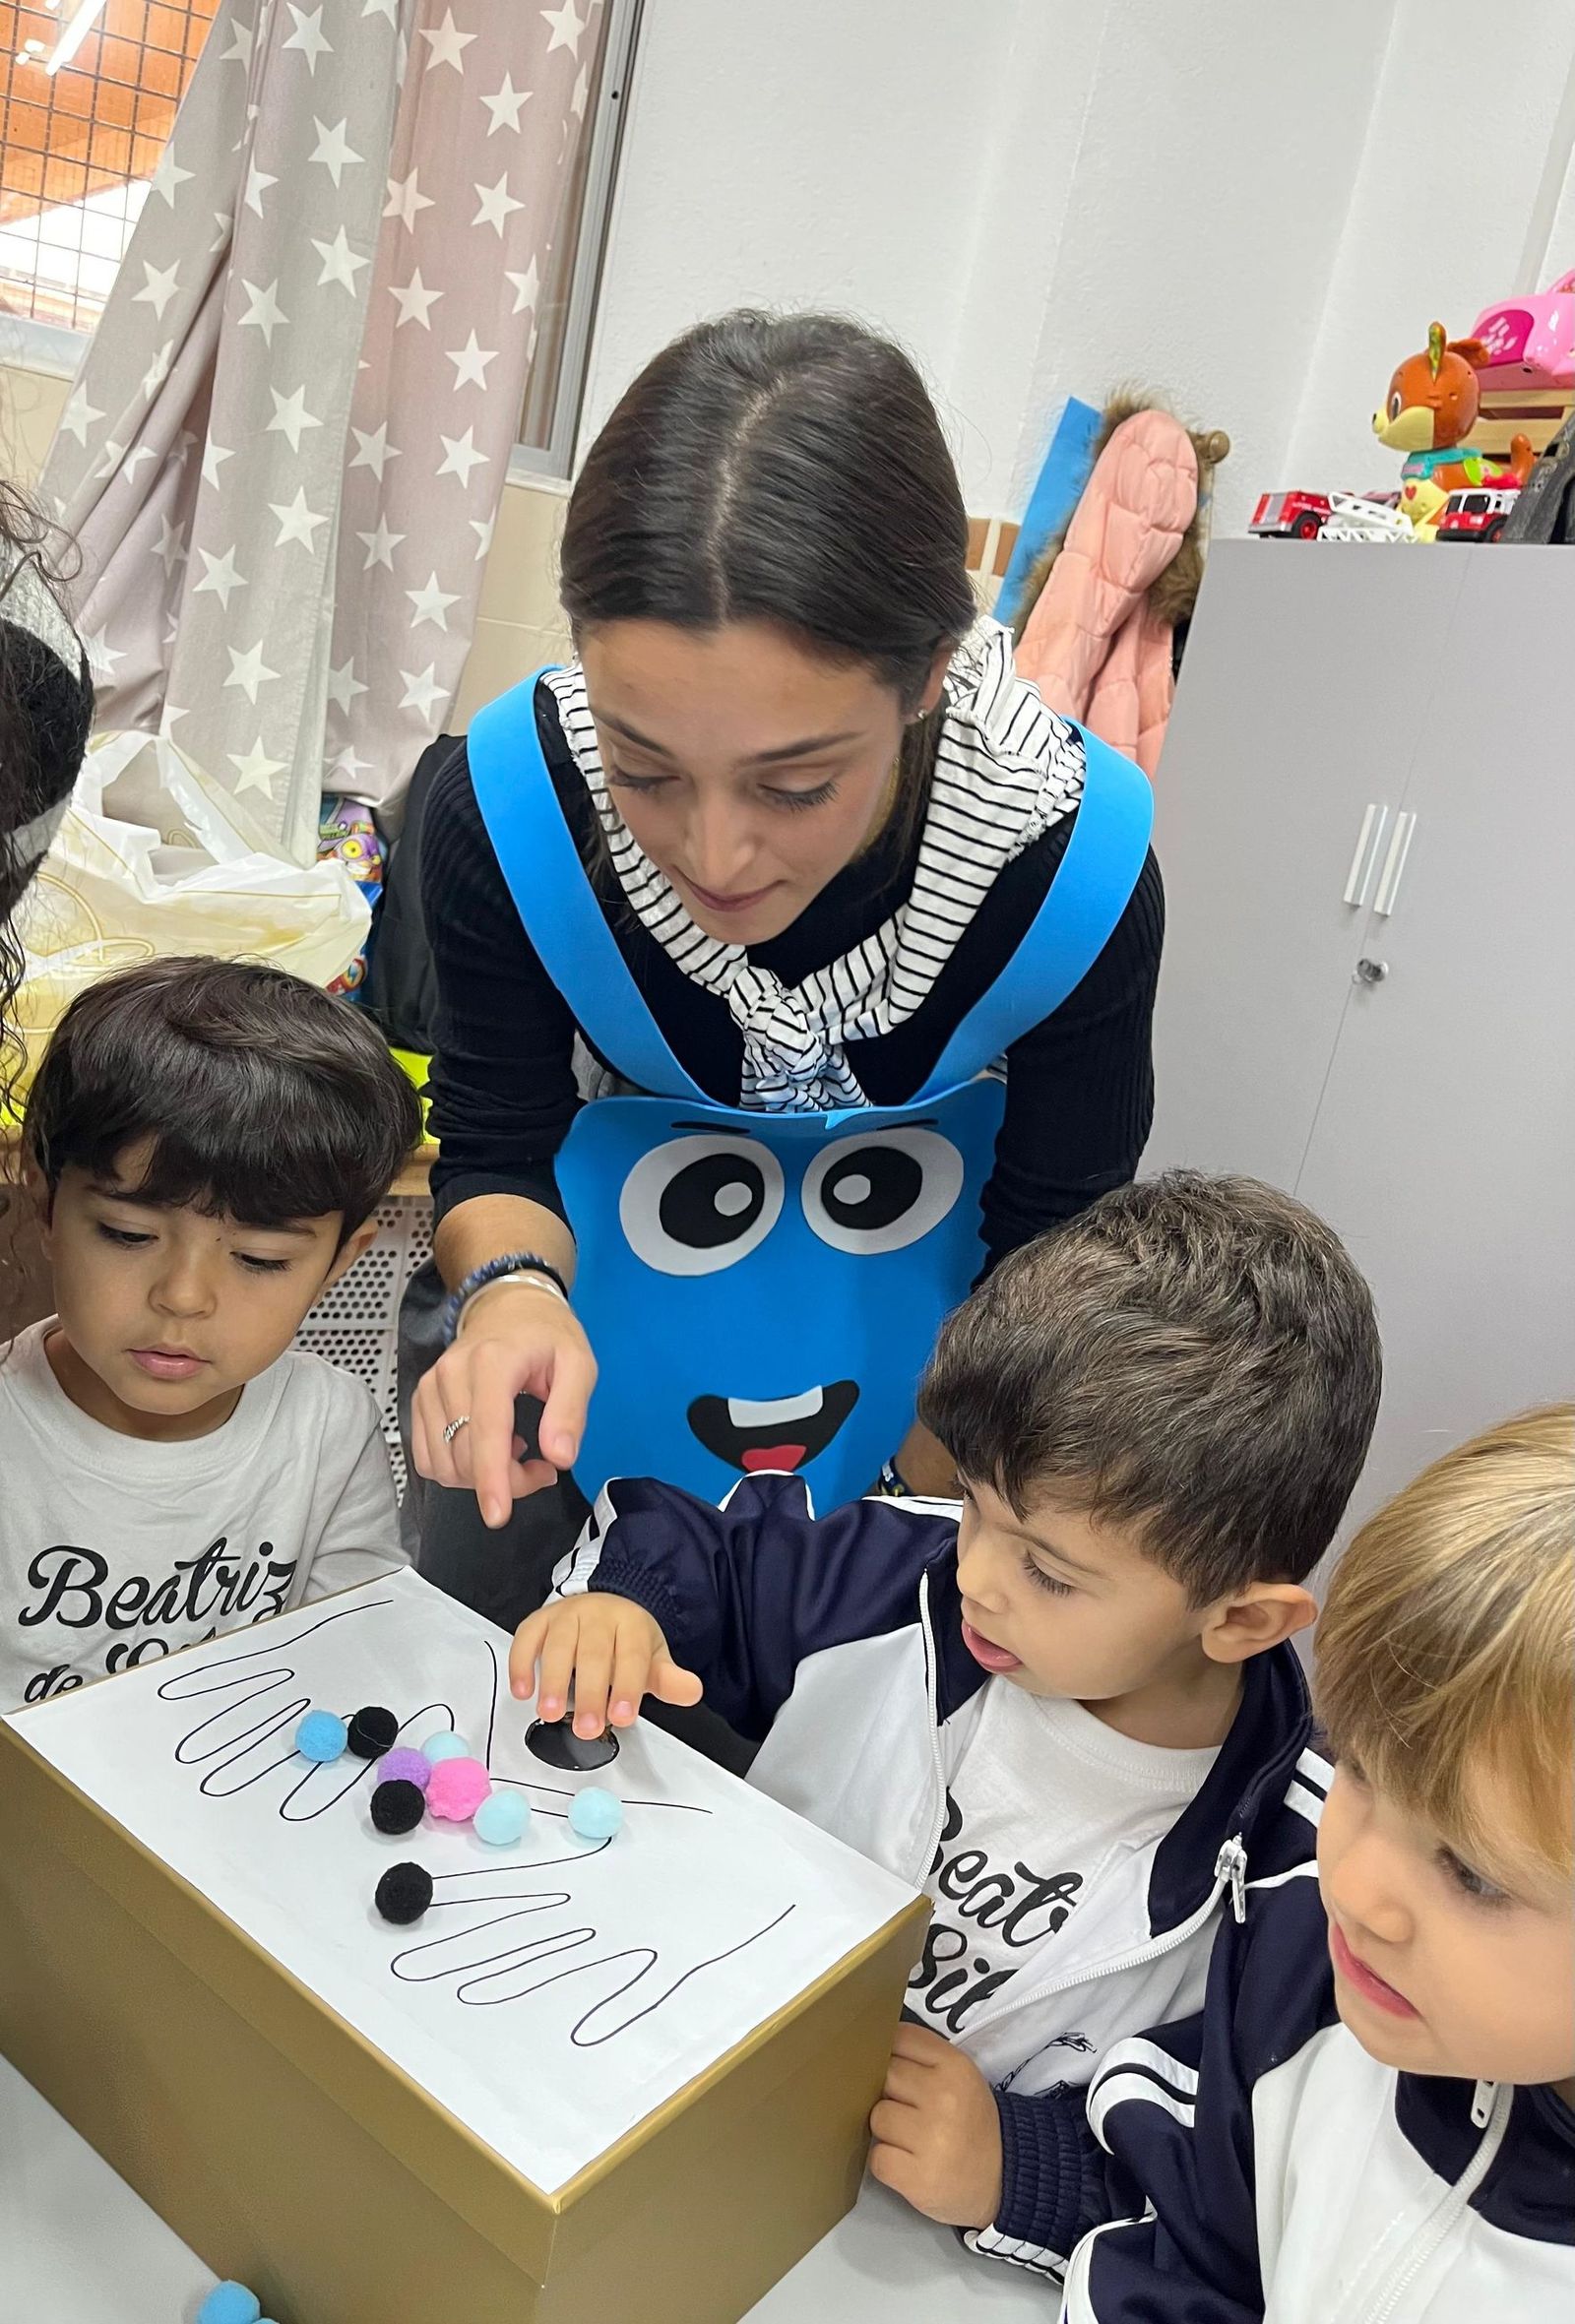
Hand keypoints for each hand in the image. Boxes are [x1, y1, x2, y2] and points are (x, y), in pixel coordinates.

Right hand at [411, 1279, 597, 1527]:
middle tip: (543, 1467)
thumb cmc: (547, 1336)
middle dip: (507, 1481)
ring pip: (444, 1464)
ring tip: (518, 1454)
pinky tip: (489, 1448)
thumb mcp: (579, 1364)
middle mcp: (450, 1374)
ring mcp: (429, 1388)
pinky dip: (459, 1469)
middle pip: (466, 1456)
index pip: (486, 1430)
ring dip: (482, 1478)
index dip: (491, 1478)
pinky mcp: (419, 1402)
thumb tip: (559, 1458)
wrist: (507, 1308)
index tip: (497, 1516)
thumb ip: (571, 1411)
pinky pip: (429, 1459)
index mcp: (492, 1363)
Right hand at [510, 1592, 702, 1735]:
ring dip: (552, 1680)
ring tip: (550, 1713)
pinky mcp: (539, 1620)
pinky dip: (521, 1664)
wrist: (605, 1605)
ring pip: (559, 1644)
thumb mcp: (653, 1658)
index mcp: (631, 1624)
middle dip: (589, 1692)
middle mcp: (598, 1615)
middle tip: (586, 1728)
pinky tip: (522, 1691)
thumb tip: (692, 1691)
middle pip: (594, 1653)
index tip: (622, 1717)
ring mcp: (566, 1616)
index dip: (626, 1686)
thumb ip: (668, 1680)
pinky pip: (527, 1638)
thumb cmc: (626, 1641)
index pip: (630, 1655)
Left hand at [868, 2022, 1002, 2230]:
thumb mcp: (960, 2077)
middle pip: (883, 2076)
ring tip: (912, 2140)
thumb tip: (873, 2046)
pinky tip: (908, 2163)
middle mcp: (943, 2098)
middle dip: (890, 2093)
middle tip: (911, 2111)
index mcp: (956, 2067)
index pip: (901, 2038)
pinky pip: (876, 2158)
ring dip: (888, 2130)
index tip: (901, 2071)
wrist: (1003, 2178)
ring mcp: (930, 2140)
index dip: (893, 2054)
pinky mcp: (918, 2178)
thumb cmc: (971, 2121)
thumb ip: (923, 2058)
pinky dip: (886, 2162)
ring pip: (877, 2117)